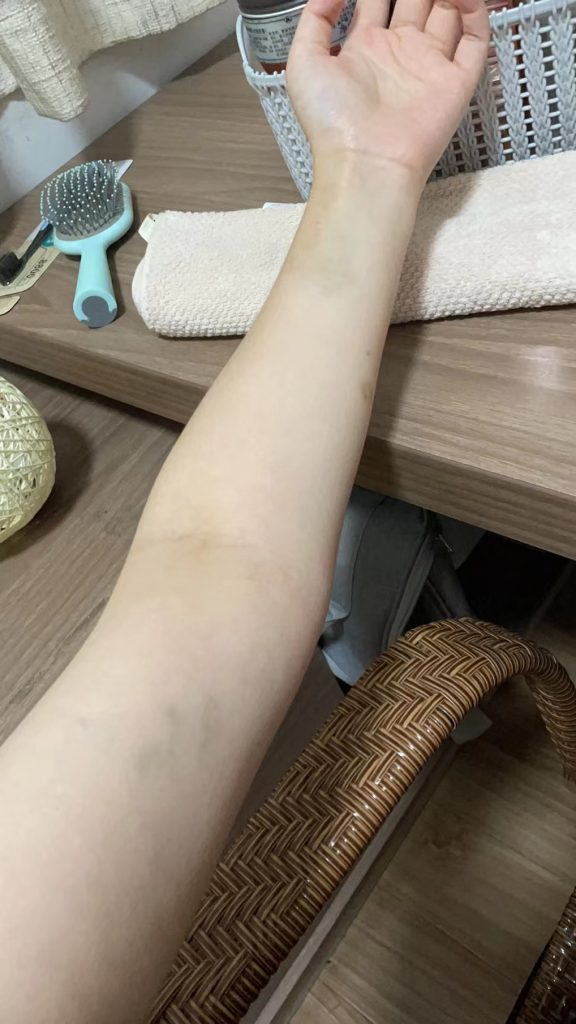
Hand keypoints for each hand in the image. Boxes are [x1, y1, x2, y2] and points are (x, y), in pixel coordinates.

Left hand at [287, 0, 488, 187]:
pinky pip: (475, 40)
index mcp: (364, 47)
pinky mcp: (455, 82)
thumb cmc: (332, 122)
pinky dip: (477, 12)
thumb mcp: (304, 62)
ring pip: (448, 12)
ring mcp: (429, 66)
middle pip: (416, 0)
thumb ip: (316, 18)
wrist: (365, 162)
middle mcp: (399, 53)